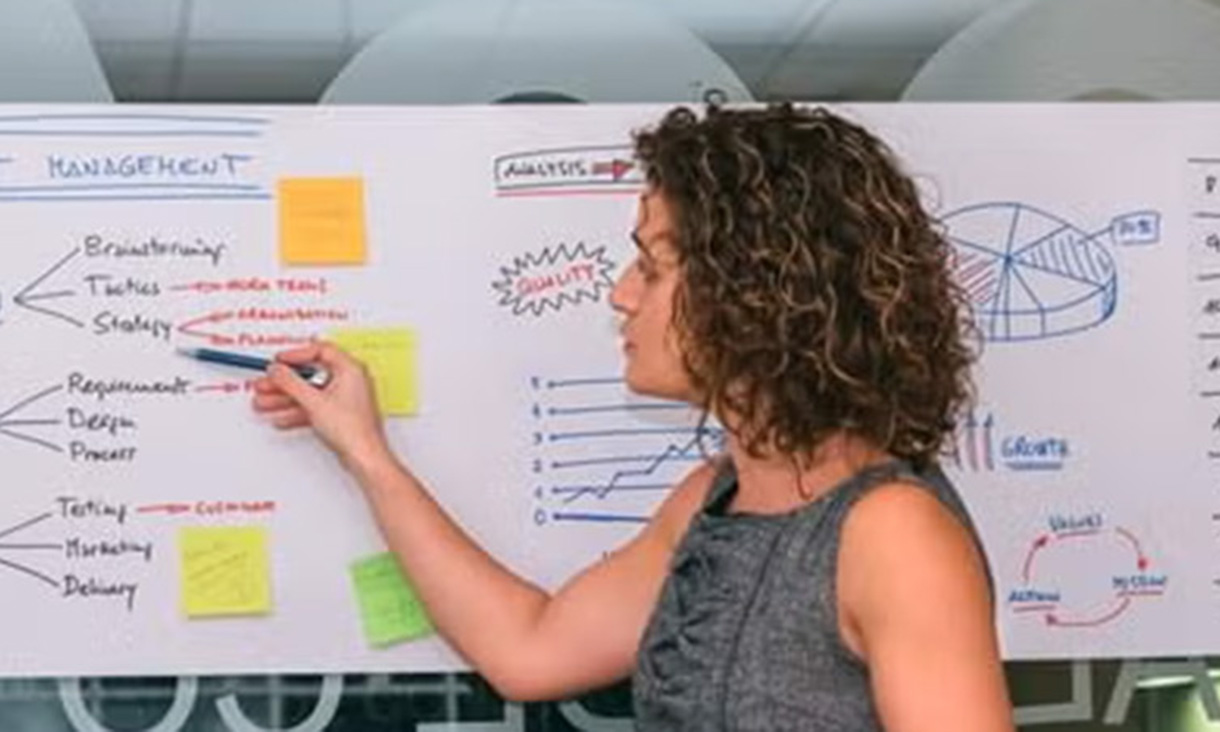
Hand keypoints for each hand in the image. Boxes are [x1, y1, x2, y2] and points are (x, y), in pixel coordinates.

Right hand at [251, 342, 390, 468]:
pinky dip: (297, 411)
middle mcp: (350, 381)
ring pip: (310, 393)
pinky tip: (281, 417)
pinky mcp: (340, 415)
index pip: (321, 351)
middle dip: (284, 381)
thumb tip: (277, 370)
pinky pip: (314, 407)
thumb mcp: (314, 401)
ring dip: (286, 398)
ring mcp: (345, 399)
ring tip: (264, 402)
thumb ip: (291, 383)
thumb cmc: (352, 429)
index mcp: (350, 370)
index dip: (297, 354)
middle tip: (266, 383)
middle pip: (311, 374)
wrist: (363, 457)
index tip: (279, 361)